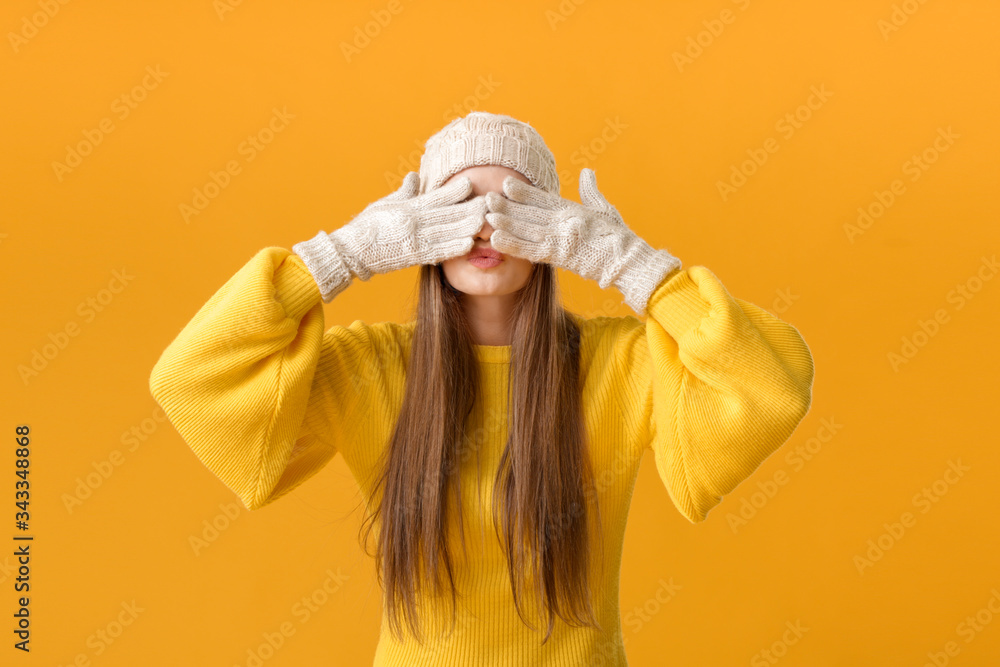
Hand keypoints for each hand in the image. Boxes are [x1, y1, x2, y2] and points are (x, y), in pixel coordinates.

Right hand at [293, 172, 486, 301]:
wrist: (351, 252)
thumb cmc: (366, 226)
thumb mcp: (384, 204)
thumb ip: (404, 193)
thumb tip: (415, 176)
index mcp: (407, 208)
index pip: (434, 196)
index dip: (453, 189)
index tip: (470, 182)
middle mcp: (413, 223)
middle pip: (447, 214)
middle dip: (469, 208)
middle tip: (489, 202)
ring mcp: (414, 241)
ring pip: (447, 232)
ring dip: (468, 227)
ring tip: (485, 221)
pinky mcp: (414, 257)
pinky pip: (437, 252)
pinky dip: (454, 247)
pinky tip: (469, 243)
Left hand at [484, 168, 680, 314]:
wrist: (628, 260)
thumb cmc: (618, 237)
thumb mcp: (605, 209)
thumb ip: (591, 191)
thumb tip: (587, 172)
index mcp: (572, 209)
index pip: (542, 198)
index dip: (523, 191)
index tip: (506, 183)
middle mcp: (563, 221)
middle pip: (529, 212)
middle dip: (507, 205)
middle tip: (487, 198)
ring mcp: (560, 238)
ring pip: (526, 229)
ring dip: (505, 223)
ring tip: (487, 216)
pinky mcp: (558, 256)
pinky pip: (530, 251)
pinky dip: (512, 245)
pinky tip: (496, 240)